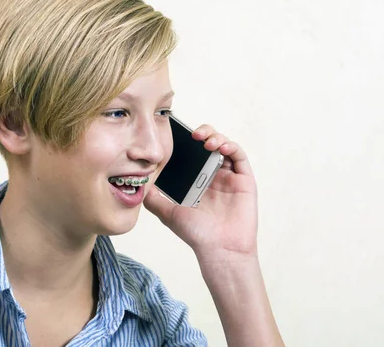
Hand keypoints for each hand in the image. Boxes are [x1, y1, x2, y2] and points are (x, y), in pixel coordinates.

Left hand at [144, 124, 258, 261]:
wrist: (218, 250)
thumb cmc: (197, 234)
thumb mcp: (168, 213)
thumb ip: (154, 199)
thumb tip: (139, 185)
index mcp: (197, 181)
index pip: (194, 153)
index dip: (187, 142)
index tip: (177, 136)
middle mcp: (214, 176)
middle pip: (210, 145)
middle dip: (203, 133)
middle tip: (193, 134)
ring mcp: (230, 177)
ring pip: (225, 146)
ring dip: (216, 137)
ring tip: (206, 141)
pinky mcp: (244, 181)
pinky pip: (240, 157)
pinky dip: (231, 147)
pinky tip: (220, 147)